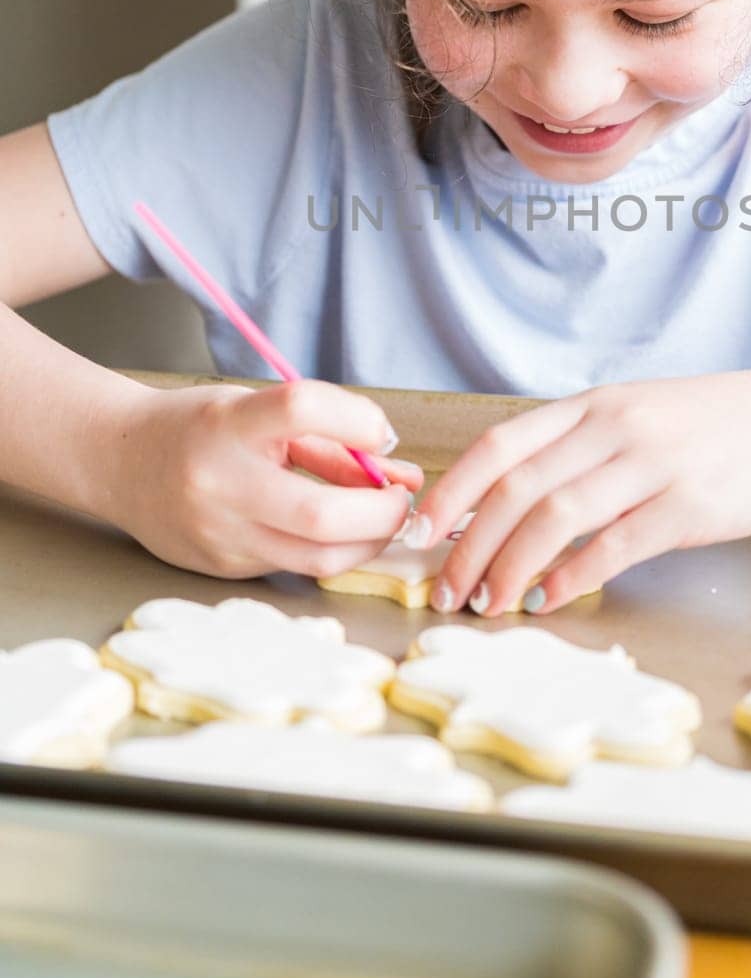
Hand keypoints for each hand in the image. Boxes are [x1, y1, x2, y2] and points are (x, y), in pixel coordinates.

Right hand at [106, 379, 422, 577]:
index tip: (383, 431)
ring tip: (381, 520)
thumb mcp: (259, 413)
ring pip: (317, 559)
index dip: (358, 419)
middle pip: (321, 513)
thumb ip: (330, 439)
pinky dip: (331, 551)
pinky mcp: (224, 568)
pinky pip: (296, 567)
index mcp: (227, 425)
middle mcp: (219, 484)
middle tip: (402, 500)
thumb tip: (402, 474)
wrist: (121, 462)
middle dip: (381, 512)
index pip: (301, 409)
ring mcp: (219, 535)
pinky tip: (339, 532)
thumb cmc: (201, 429)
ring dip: (368, 543)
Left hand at [404, 369, 750, 615]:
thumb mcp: (639, 415)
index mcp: (593, 405)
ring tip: (487, 604)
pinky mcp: (688, 505)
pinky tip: (549, 600)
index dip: (451, 491)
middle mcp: (614, 427)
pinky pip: (613, 546)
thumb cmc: (717, 425)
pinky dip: (571, 577)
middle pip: (516, 488)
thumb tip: (512, 503)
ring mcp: (651, 464)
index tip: (418, 533)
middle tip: (445, 589)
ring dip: (509, 568)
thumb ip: (581, 449)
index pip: (500, 445)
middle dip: (468, 545)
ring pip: (554, 518)